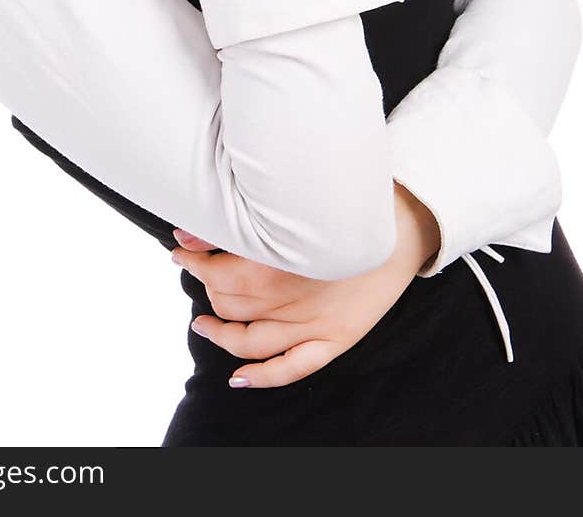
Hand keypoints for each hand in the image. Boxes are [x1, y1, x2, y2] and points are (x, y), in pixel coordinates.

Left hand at [170, 183, 440, 388]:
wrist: (403, 221)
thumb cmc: (344, 204)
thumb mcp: (286, 208)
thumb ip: (233, 225)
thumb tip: (184, 236)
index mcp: (276, 262)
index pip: (216, 274)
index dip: (192, 262)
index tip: (180, 251)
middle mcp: (290, 298)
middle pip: (231, 306)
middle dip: (209, 291)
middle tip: (200, 274)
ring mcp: (314, 324)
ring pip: (251, 340)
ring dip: (222, 334)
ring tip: (205, 323)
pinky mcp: (335, 339)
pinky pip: (292, 369)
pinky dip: (262, 377)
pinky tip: (239, 377)